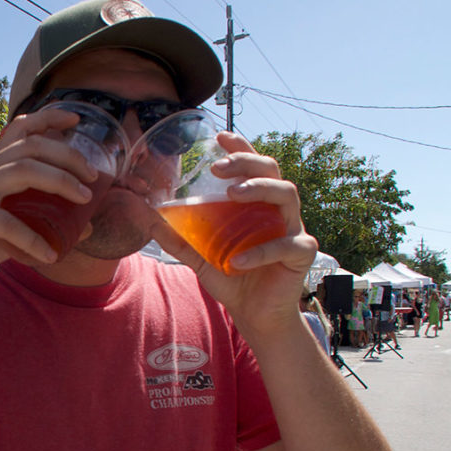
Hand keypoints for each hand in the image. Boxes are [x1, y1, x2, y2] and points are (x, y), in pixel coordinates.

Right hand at [0, 108, 100, 296]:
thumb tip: (89, 225)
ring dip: (60, 182)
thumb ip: (47, 221)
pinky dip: (34, 239)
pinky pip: (9, 223)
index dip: (48, 118)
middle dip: (68, 156)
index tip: (75, 119)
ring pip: (24, 171)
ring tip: (84, 200)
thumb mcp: (18, 226)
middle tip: (92, 176)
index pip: (20, 129)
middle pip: (31, 147)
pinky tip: (50, 254)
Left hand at [150, 131, 317, 337]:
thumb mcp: (199, 257)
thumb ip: (179, 238)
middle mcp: (277, 210)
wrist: (254, 314)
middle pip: (272, 171)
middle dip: (246, 163)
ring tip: (233, 194)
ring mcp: (293, 228)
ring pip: (287, 194)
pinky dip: (260, 251)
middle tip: (218, 168)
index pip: (252, 167)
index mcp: (256, 204)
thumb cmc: (233, 279)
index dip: (241, 148)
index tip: (220, 136)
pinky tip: (236, 262)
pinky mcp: (302, 253)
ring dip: (259, 190)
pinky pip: (286, 244)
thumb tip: (147, 219)